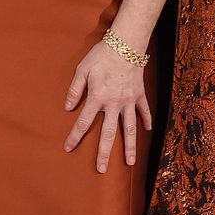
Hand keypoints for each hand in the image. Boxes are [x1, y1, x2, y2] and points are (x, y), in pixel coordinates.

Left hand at [63, 39, 151, 172]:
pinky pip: (143, 111)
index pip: (83, 122)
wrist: (126, 44)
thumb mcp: (82, 70)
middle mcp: (113, 103)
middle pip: (108, 133)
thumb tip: (67, 107)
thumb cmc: (101, 55)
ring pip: (129, 128)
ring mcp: (128, 101)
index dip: (75, 137)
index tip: (68, 148)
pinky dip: (146, 121)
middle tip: (100, 170)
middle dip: (103, 153)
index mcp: (97, 97)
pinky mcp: (139, 95)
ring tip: (129, 163)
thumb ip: (74, 90)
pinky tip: (147, 132)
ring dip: (128, 147)